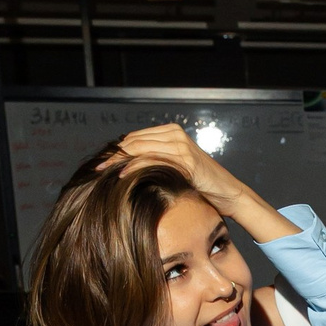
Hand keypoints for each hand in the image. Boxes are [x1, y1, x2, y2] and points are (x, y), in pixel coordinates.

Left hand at [101, 120, 244, 213]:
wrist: (229, 193)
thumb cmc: (203, 184)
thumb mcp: (177, 167)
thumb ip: (159, 160)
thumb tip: (129, 165)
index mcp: (172, 132)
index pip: (136, 137)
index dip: (117, 149)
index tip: (102, 162)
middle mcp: (175, 134)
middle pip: (135, 141)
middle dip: (114, 155)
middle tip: (97, 167)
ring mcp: (180, 145)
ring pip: (141, 150)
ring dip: (119, 161)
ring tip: (103, 172)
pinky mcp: (185, 160)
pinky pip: (153, 161)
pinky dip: (135, 168)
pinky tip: (121, 176)